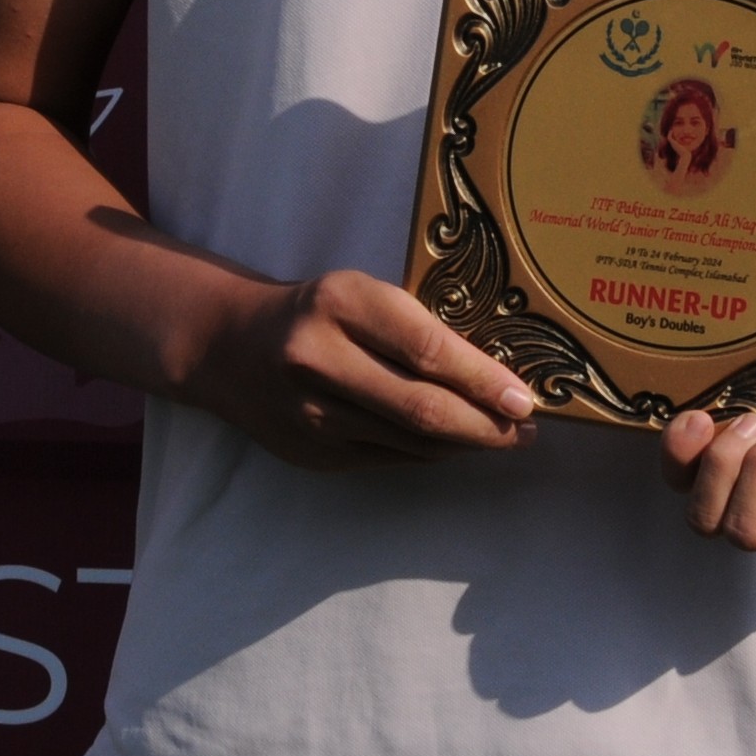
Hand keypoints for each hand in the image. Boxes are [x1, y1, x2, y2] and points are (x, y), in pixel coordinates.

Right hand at [172, 268, 535, 469]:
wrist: (230, 347)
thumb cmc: (318, 312)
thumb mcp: (362, 296)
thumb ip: (417, 329)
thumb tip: (496, 377)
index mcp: (341, 303)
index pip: (427, 350)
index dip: (483, 380)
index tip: (525, 398)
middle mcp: (319, 358)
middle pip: (422, 409)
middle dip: (485, 426)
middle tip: (525, 431)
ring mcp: (311, 413)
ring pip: (410, 442)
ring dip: (464, 444)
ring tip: (501, 436)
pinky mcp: (311, 452)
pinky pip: (389, 458)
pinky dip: (429, 453)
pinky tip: (452, 443)